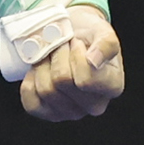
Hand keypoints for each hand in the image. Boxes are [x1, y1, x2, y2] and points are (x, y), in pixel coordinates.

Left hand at [19, 5, 123, 121]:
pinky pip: (31, 101)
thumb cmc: (87, 35)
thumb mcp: (101, 30)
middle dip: (58, 56)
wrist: (68, 35)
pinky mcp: (49, 114)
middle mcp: (95, 105)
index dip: (75, 55)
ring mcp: (71, 113)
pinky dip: (31, 80)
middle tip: (62, 47)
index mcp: (112, 86)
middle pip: (62, 82)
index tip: (77, 43)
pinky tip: (40, 71)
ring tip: (52, 57)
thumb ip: (106, 43)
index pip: (86, 81)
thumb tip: (94, 61)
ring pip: (45, 89)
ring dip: (43, 66)